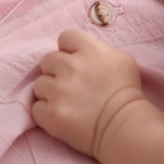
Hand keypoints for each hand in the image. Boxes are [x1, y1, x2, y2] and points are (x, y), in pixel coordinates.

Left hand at [30, 28, 144, 159]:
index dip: (69, 49)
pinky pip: (36, 107)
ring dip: (49, 92)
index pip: (65, 37)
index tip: (75, 61)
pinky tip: (60, 115)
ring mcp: (59, 91)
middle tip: (69, 84)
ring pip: (39, 84)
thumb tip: (81, 52)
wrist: (124, 127)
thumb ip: (98, 50)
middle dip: (56, 71)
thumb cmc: (127, 93)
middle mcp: (71, 67)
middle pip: (47, 60)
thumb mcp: (121, 59)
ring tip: (65, 102)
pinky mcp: (51, 114)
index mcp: (89, 50)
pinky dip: (45, 112)